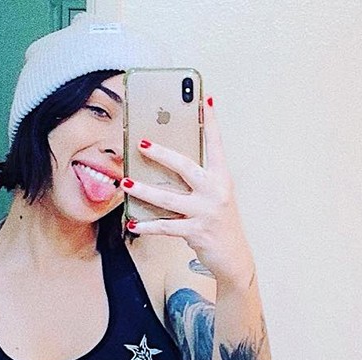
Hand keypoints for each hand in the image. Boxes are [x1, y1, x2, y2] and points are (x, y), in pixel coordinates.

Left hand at [121, 97, 253, 285]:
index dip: (211, 123)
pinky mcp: (196, 232)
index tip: (205, 100)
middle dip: (162, 154)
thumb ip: (197, 182)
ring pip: (169, 198)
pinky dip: (148, 226)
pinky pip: (166, 227)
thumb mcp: (215, 198)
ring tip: (127, 183)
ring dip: (145, 190)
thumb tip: (166, 167)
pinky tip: (133, 224)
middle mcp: (215, 192)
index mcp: (221, 179)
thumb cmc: (220, 224)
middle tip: (141, 143)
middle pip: (185, 167)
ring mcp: (205, 212)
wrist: (234, 258)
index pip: (216, 145)